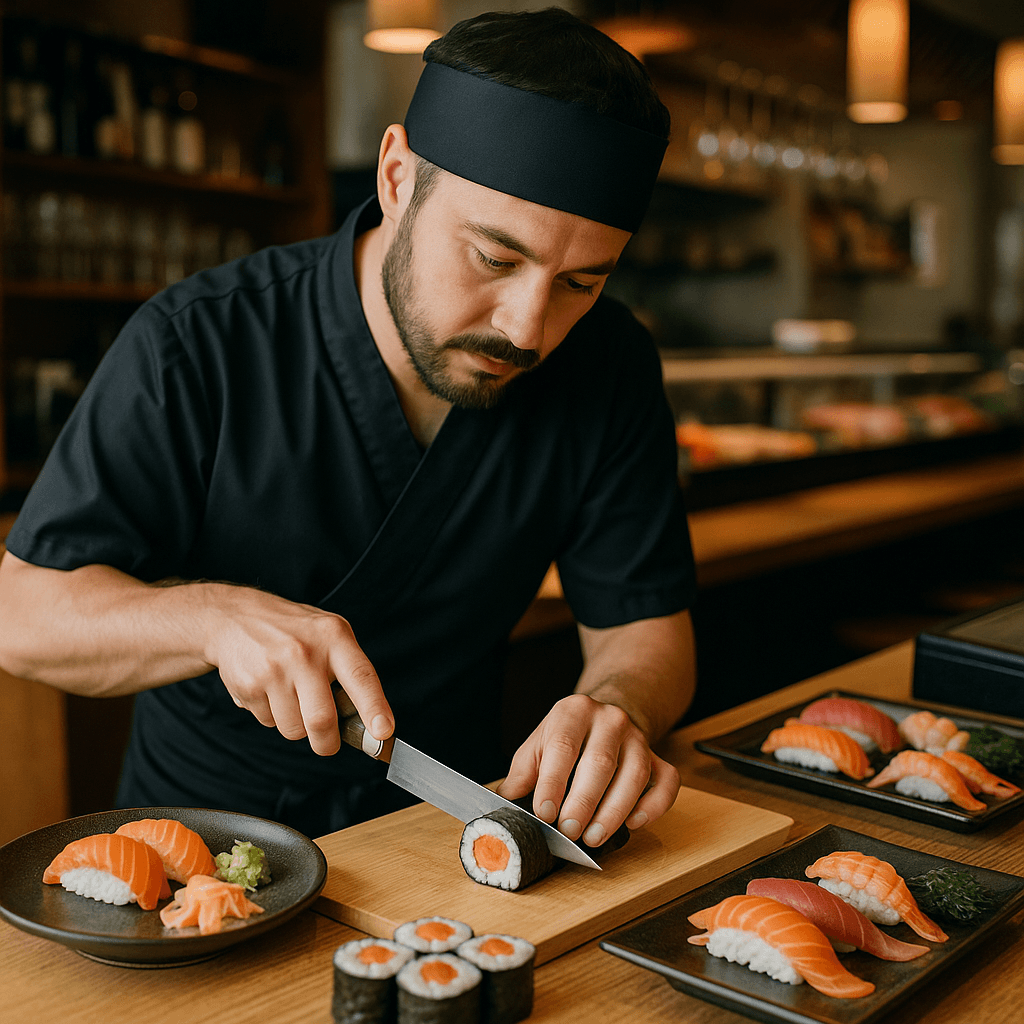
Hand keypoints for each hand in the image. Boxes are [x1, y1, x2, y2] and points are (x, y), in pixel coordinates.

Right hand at [205, 585, 392, 755]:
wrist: (234, 616)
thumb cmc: (292, 631)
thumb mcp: (328, 633)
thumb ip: (348, 670)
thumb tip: (369, 723)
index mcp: (333, 636)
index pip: (361, 676)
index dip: (374, 707)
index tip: (383, 732)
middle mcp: (304, 652)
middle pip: (322, 719)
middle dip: (327, 743)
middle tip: (328, 743)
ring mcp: (274, 669)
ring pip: (294, 729)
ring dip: (296, 725)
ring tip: (290, 696)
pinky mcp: (248, 685)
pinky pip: (268, 723)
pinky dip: (272, 716)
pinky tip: (268, 690)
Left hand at [496, 693, 679, 845]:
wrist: (604, 718)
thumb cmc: (566, 738)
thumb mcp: (538, 744)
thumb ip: (523, 772)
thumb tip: (507, 802)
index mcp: (574, 711)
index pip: (563, 745)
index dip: (553, 781)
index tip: (544, 813)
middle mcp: (610, 719)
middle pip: (600, 762)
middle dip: (583, 801)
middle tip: (569, 831)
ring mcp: (638, 738)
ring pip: (635, 774)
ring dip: (614, 810)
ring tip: (594, 837)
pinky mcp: (659, 758)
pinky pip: (667, 782)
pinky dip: (654, 806)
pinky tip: (634, 823)